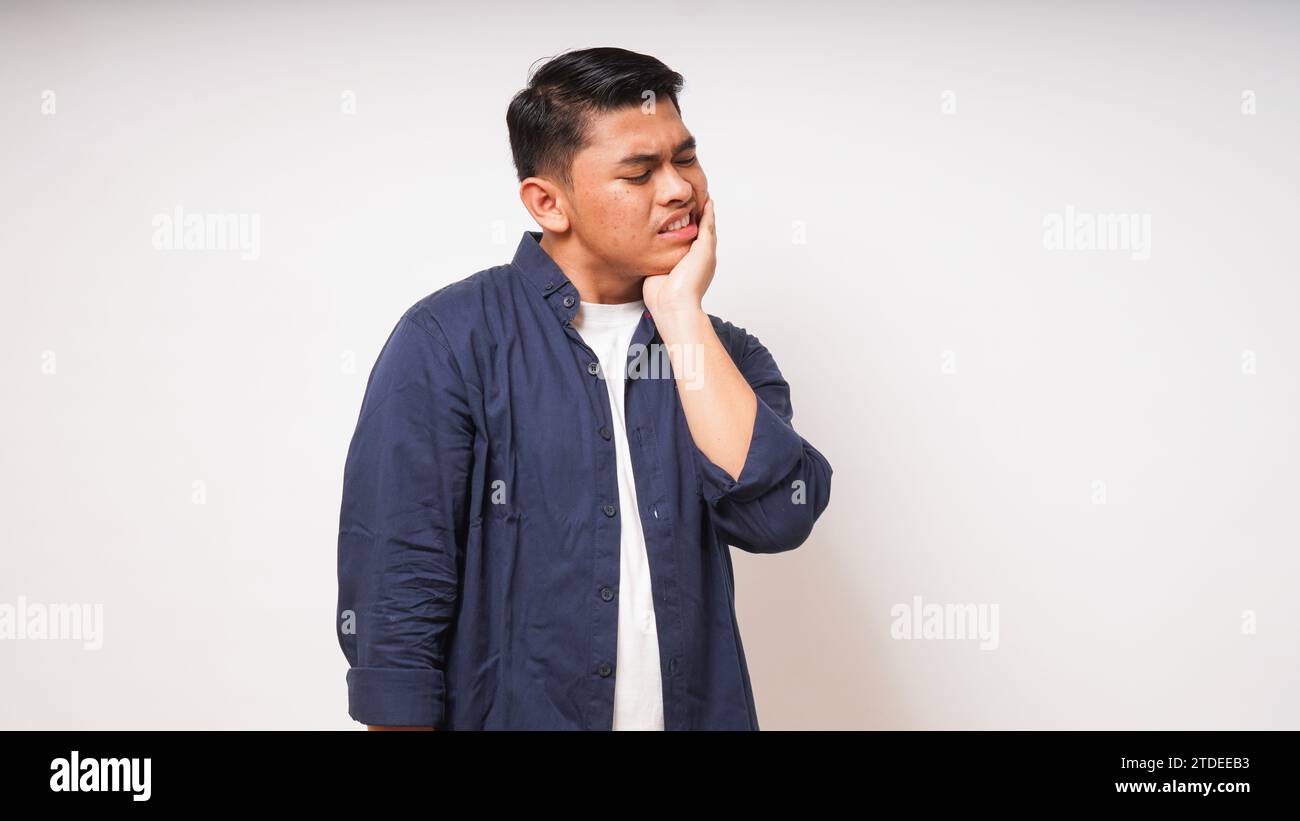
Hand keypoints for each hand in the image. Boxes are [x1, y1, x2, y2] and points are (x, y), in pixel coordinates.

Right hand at [643, 195, 715, 317]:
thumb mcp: (704, 251)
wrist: (672, 304)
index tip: (699, 190)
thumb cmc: (691, 281)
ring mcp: (672, 257)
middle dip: (685, 210)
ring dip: (670, 218)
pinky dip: (657, 230)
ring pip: (672, 232)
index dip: (703, 208)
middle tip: (681, 191)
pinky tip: (651, 219)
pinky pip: (657, 242)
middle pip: (687, 226)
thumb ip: (706, 230)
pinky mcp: (657, 262)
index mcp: (704, 252)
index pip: (705, 224)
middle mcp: (689, 253)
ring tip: (665, 200)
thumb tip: (709, 209)